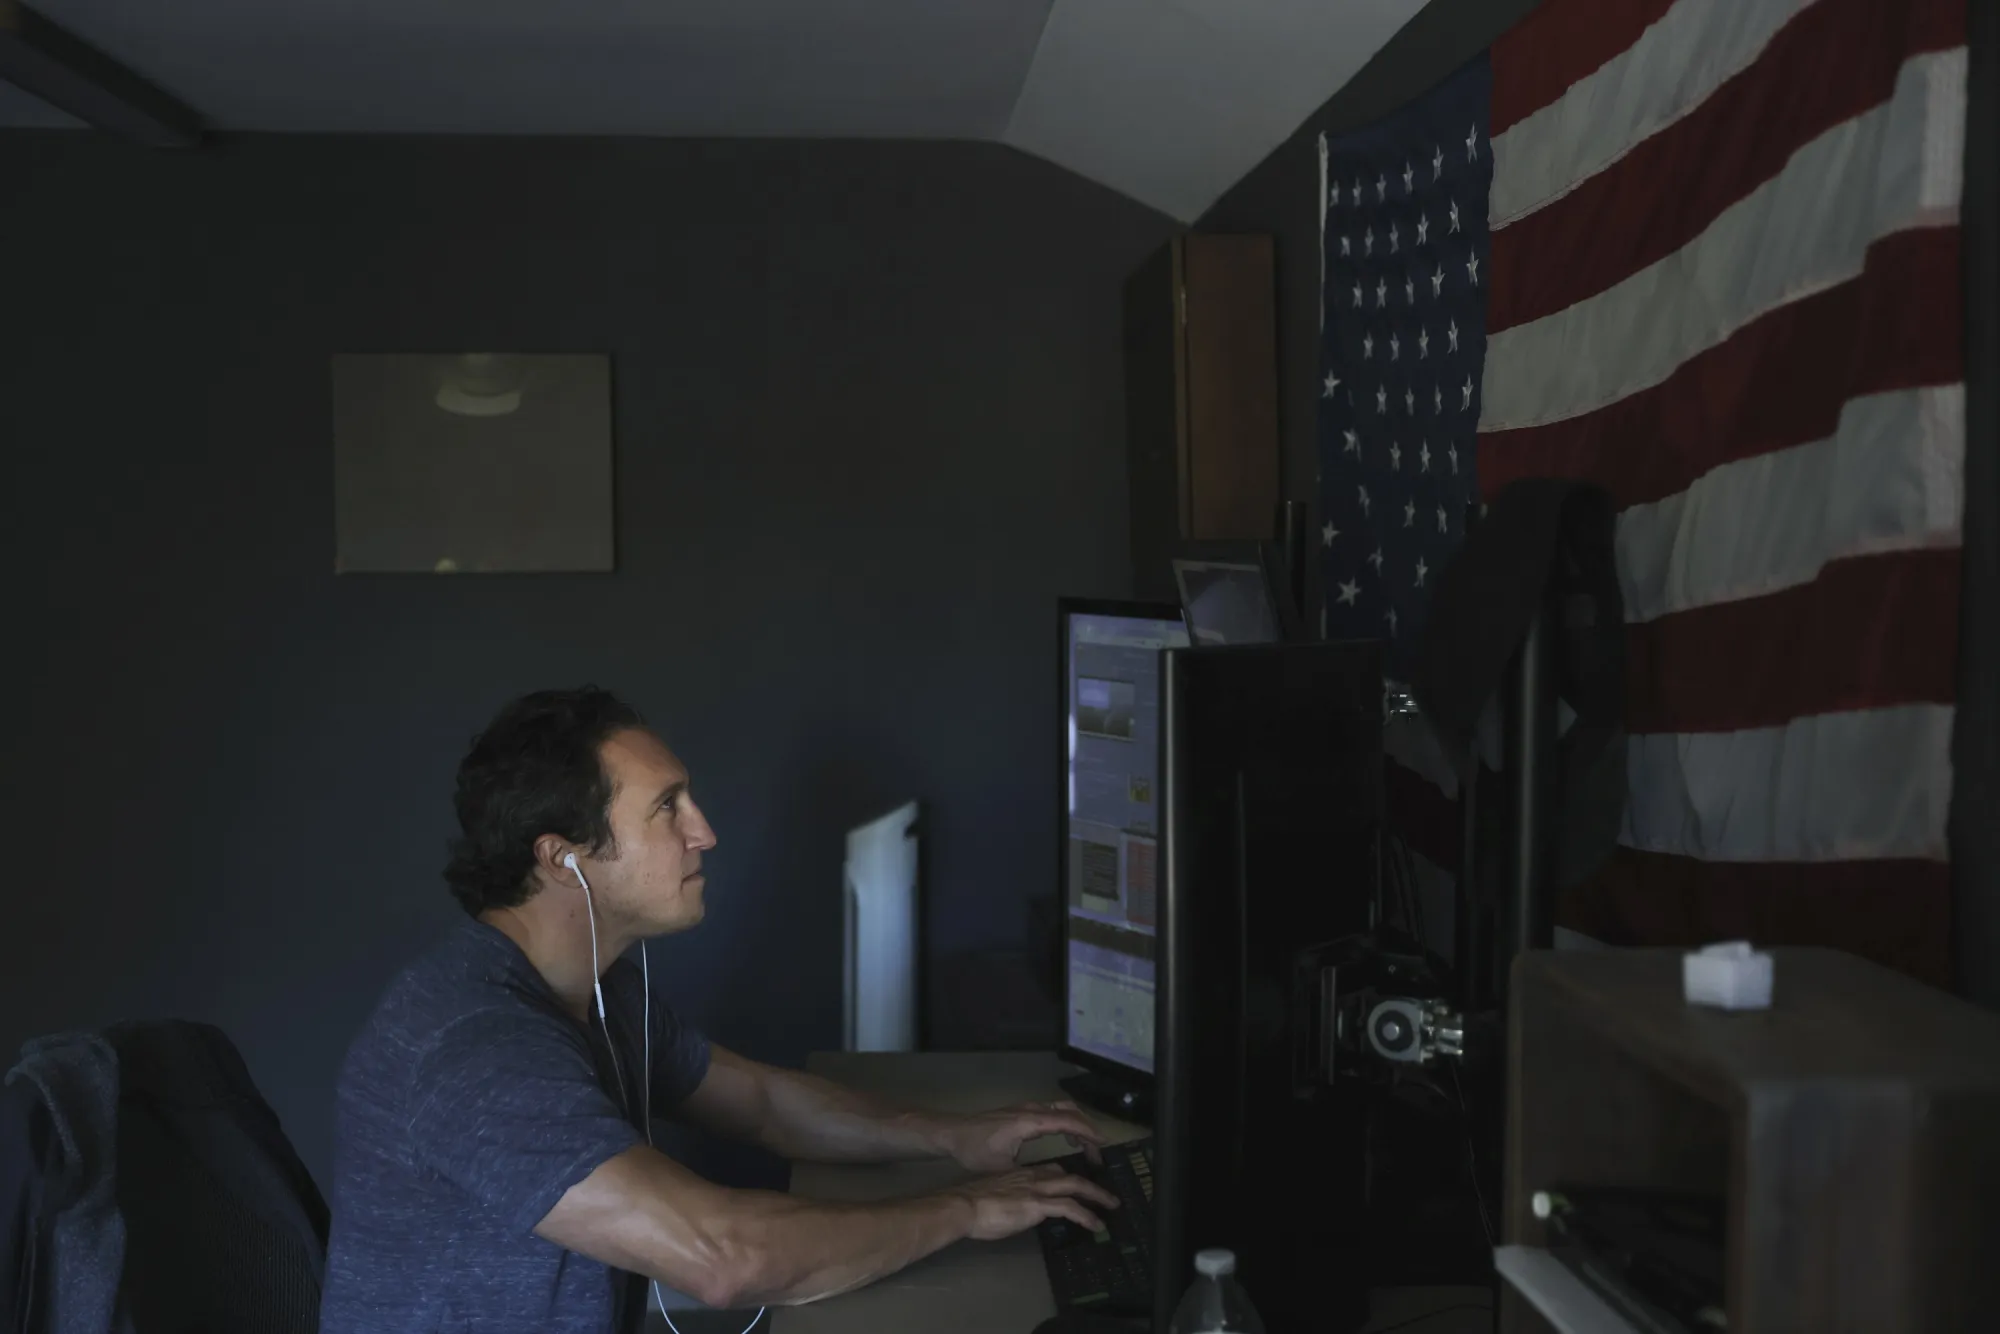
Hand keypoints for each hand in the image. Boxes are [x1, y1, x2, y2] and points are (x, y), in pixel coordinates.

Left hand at [929, 1101, 1104, 1172]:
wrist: (952, 1133)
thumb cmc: (975, 1151)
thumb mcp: (1003, 1168)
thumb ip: (1029, 1174)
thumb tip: (1051, 1186)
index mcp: (1029, 1121)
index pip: (1068, 1121)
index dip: (1088, 1132)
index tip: (1103, 1145)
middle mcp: (1031, 1110)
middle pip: (1069, 1110)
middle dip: (1087, 1128)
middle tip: (1098, 1151)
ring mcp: (1026, 1108)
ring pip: (1061, 1108)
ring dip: (1077, 1123)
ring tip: (1086, 1147)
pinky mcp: (1021, 1111)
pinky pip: (1052, 1111)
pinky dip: (1065, 1121)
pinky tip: (1066, 1138)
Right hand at [950, 1162, 1119, 1240]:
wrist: (963, 1205)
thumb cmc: (972, 1204)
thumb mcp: (995, 1195)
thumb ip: (1011, 1197)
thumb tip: (1017, 1208)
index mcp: (1022, 1173)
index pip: (1052, 1170)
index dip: (1068, 1177)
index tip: (1078, 1185)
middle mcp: (1033, 1176)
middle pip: (1069, 1175)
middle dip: (1091, 1184)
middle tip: (1106, 1194)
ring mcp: (1037, 1188)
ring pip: (1076, 1186)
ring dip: (1097, 1196)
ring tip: (1111, 1206)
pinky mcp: (1038, 1204)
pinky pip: (1070, 1208)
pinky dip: (1087, 1215)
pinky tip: (1096, 1225)